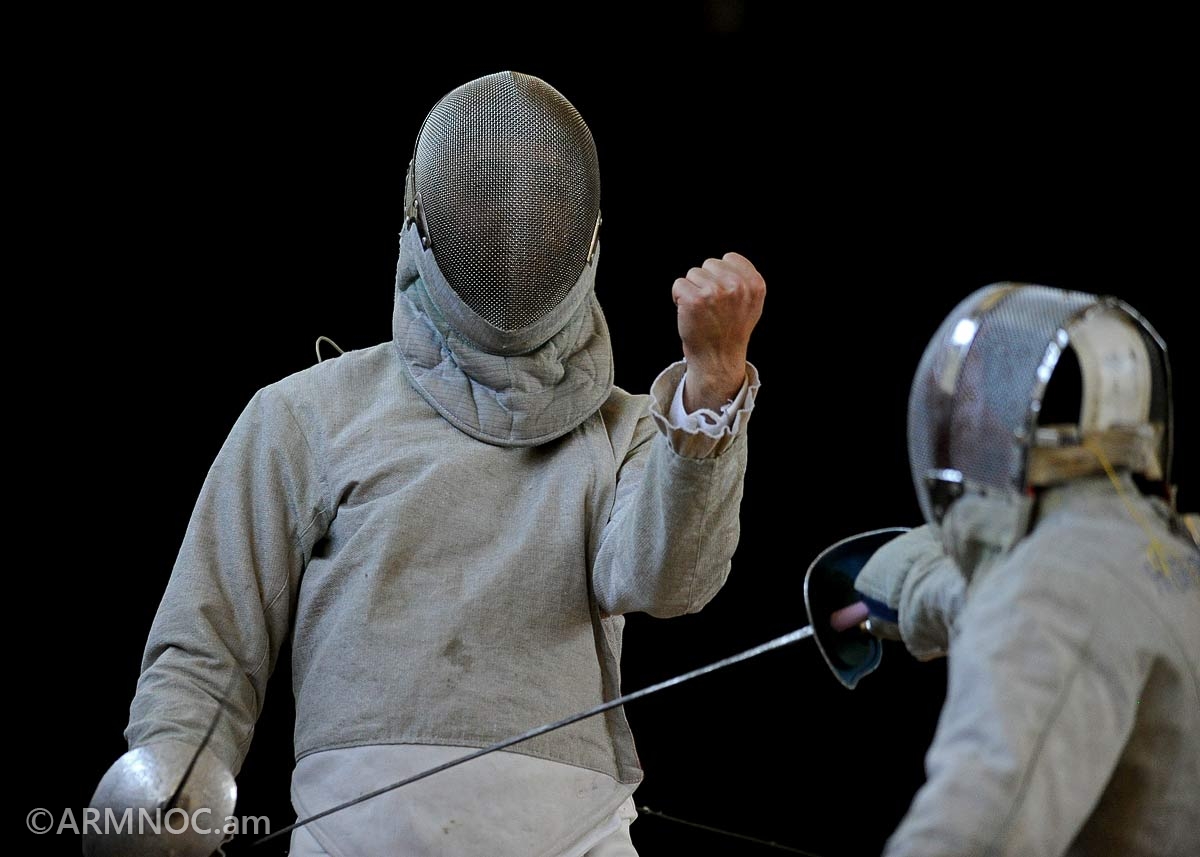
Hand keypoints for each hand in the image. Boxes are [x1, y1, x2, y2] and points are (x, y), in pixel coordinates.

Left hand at [672, 252, 764, 411]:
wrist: (717, 359)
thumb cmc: (731, 330)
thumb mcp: (751, 304)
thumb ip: (744, 280)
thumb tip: (726, 260)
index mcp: (754, 284)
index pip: (730, 258)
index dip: (721, 275)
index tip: (724, 295)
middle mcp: (737, 286)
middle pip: (709, 264)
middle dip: (707, 281)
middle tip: (712, 307)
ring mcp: (715, 292)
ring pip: (693, 273)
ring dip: (693, 290)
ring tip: (702, 311)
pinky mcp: (694, 299)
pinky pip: (679, 284)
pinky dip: (679, 297)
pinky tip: (690, 313)